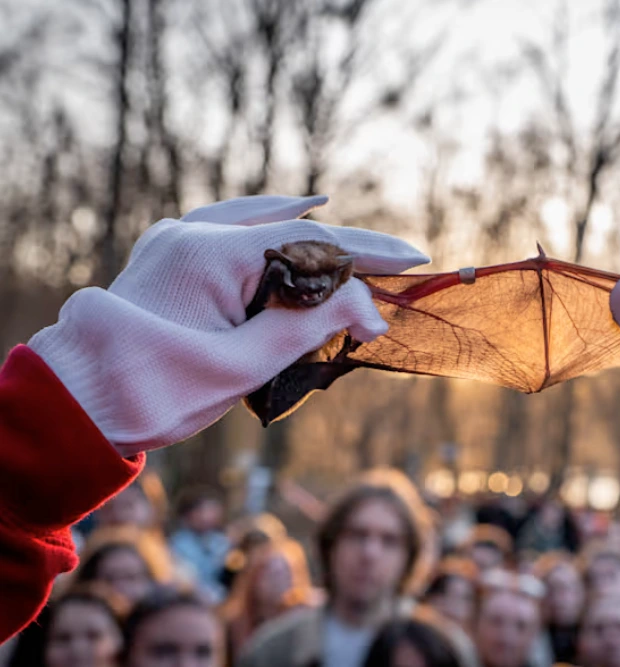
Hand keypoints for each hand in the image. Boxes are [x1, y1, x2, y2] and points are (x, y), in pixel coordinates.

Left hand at [29, 195, 429, 456]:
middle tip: (397, 266)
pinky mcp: (171, 253)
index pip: (310, 245)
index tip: (415, 260)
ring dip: (314, 237)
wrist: (74, 405)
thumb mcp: (241, 367)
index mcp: (210, 255)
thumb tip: (369, 310)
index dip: (368, 255)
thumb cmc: (151, 394)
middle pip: (293, 231)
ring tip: (360, 249)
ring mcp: (178, 239)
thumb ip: (308, 330)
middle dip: (347, 252)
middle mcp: (193, 234)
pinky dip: (272, 226)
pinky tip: (296, 216)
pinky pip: (234, 226)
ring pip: (264, 222)